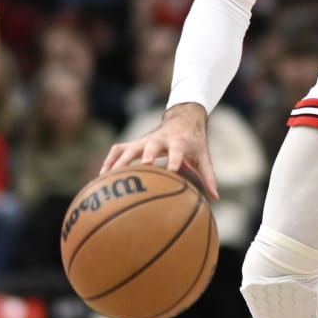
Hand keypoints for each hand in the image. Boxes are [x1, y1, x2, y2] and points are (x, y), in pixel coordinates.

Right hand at [99, 102, 219, 198]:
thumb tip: (216, 199)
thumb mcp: (203, 156)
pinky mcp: (135, 143)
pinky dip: (109, 161)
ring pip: (128, 148)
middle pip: (150, 146)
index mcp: (178, 142)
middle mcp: (159, 139)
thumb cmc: (194, 142)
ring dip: (119, 161)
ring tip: (108, 178)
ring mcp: (144, 140)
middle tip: (142, 167)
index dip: (173, 161)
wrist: (183, 119)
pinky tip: (101, 178)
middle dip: (146, 156)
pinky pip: (118, 150)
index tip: (171, 172)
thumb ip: (208, 176)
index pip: (176, 151)